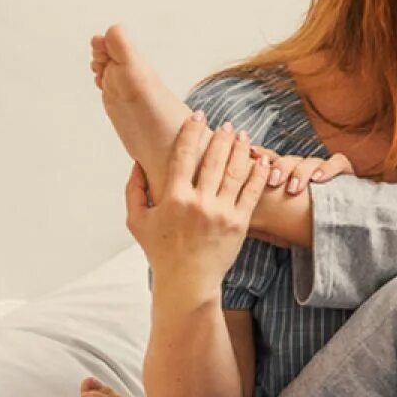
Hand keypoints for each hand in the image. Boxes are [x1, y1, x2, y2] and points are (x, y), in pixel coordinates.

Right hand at [125, 115, 270, 298]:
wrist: (187, 281)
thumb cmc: (160, 251)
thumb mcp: (137, 221)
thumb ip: (134, 190)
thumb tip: (138, 163)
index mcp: (173, 198)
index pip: (183, 155)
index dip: (191, 131)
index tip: (197, 115)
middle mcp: (199, 202)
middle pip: (213, 159)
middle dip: (220, 136)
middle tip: (226, 123)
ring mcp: (222, 212)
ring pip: (234, 171)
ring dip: (240, 149)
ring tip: (243, 135)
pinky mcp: (240, 222)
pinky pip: (252, 192)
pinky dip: (258, 173)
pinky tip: (262, 159)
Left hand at [240, 149, 351, 246]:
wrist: (341, 231)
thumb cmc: (304, 229)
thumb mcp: (277, 224)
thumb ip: (259, 221)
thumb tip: (237, 224)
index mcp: (288, 176)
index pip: (272, 159)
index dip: (263, 154)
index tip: (252, 155)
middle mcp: (305, 170)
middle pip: (290, 159)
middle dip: (281, 167)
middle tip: (273, 181)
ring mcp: (325, 170)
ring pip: (311, 160)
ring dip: (300, 172)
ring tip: (294, 188)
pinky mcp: (346, 173)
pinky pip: (338, 162)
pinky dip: (327, 168)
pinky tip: (318, 180)